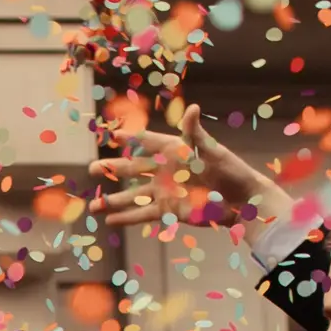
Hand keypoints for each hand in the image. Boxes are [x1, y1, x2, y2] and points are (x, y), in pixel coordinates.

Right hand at [88, 101, 299, 236]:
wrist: (239, 200)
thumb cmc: (228, 169)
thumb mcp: (210, 149)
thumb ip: (195, 132)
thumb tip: (192, 108)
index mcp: (173, 151)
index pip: (147, 142)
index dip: (130, 138)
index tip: (111, 135)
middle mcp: (164, 170)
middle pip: (132, 169)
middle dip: (111, 169)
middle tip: (91, 169)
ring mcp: (164, 191)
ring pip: (132, 196)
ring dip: (113, 200)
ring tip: (93, 205)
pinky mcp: (167, 210)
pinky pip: (143, 214)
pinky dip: (127, 218)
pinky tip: (110, 221)